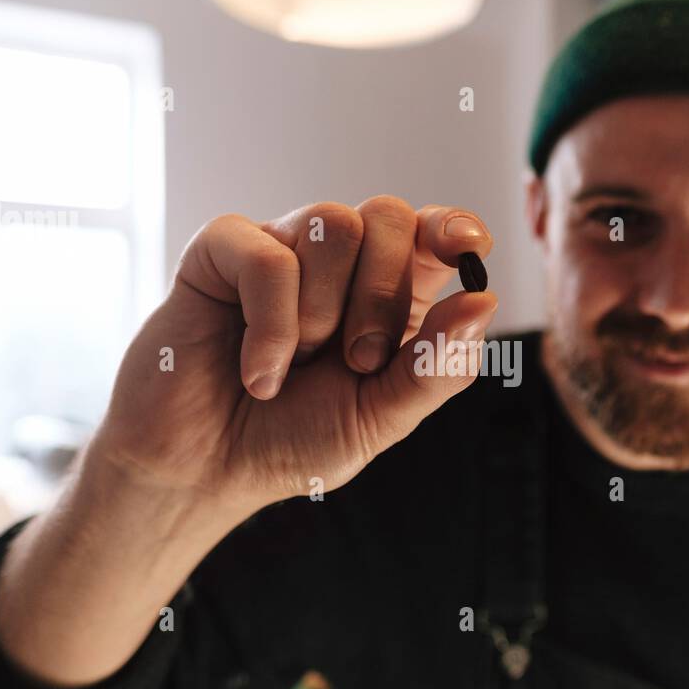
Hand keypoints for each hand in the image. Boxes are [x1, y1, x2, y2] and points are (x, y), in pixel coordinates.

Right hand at [91, 196, 497, 516]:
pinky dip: (271, 326)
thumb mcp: (380, 419)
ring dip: (322, 312)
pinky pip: (267, 255)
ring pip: (332, 223)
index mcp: (387, 294)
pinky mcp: (222, 252)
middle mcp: (338, 263)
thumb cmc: (290, 443)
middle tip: (357, 361)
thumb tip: (484, 302)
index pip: (435, 231)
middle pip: (389, 216)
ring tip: (297, 366)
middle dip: (381, 296)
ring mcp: (280, 250)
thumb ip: (436, 367)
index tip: (463, 250)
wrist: (204, 473)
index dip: (454, 228)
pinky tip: (257, 373)